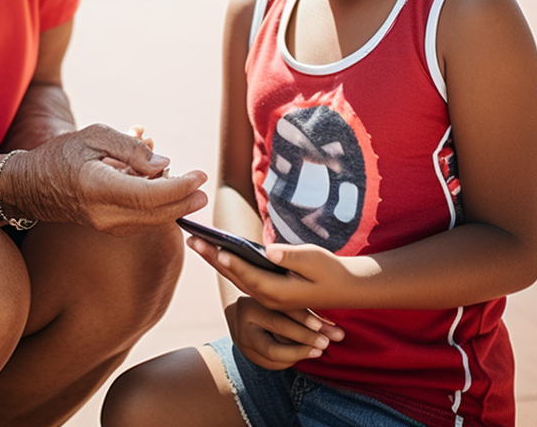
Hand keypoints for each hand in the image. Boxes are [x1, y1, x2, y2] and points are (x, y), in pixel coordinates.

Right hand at [5, 123, 207, 234]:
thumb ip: (130, 149)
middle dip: (185, 202)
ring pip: (151, 222)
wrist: (30, 186)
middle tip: (203, 187)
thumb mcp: (94, 136)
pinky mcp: (106, 228)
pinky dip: (158, 210)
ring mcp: (104, 226)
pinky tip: (164, 193)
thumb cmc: (61, 154)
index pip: (150, 194)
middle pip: (156, 214)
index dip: (180, 187)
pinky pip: (140, 223)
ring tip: (190, 189)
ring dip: (174, 207)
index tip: (199, 175)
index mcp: (99, 187)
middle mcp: (104, 213)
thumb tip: (164, 165)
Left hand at [189, 236, 372, 310]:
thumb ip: (290, 257)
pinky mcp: (269, 291)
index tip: (215, 249)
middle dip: (212, 257)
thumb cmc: (331, 271)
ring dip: (215, 260)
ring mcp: (268, 297)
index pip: (249, 276)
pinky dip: (228, 264)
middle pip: (235, 276)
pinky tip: (217, 251)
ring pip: (236, 277)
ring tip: (197, 241)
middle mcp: (269, 298)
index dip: (232, 262)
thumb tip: (268, 252)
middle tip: (191, 239)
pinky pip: (243, 277)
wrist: (345, 288)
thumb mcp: (314, 260)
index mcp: (279, 293)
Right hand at [225, 294, 343, 369]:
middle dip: (305, 339)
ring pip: (275, 354)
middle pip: (277, 335)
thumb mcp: (279, 301)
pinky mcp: (248, 357)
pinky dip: (291, 359)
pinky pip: (273, 363)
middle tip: (326, 343)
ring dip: (300, 353)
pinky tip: (303, 353)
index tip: (323, 327)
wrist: (238, 315)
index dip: (303, 320)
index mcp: (250, 304)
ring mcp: (243, 343)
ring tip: (318, 351)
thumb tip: (333, 329)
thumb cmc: (266, 304)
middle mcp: (243, 324)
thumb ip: (301, 311)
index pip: (279, 313)